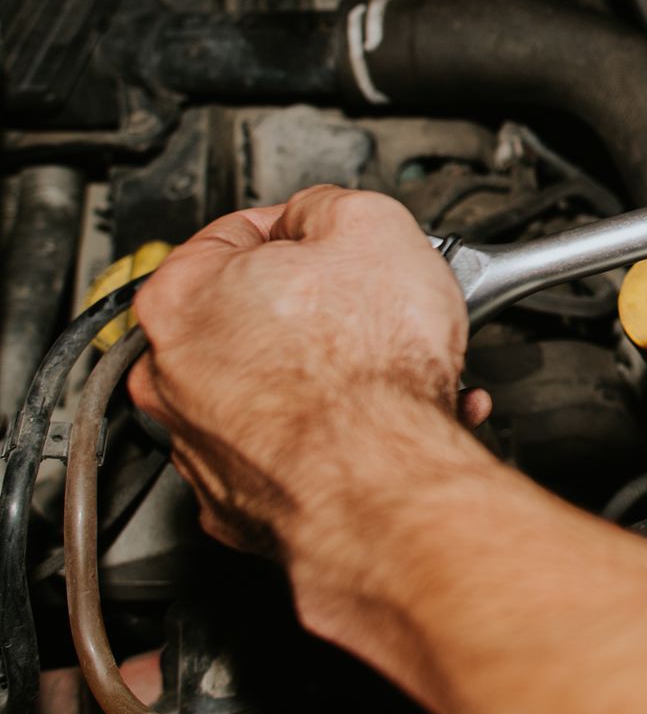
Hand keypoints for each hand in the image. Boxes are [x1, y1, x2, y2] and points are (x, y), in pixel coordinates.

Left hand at [128, 185, 485, 553]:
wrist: (384, 476)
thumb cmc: (367, 365)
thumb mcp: (370, 224)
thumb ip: (327, 208)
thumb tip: (319, 218)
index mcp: (182, 298)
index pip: (235, 235)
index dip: (301, 233)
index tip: (336, 248)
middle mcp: (172, 378)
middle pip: (254, 318)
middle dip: (323, 312)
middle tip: (374, 310)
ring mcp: (202, 449)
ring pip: (279, 390)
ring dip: (342, 377)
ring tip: (406, 372)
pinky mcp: (242, 506)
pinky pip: (296, 451)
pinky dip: (343, 435)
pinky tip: (395, 421)